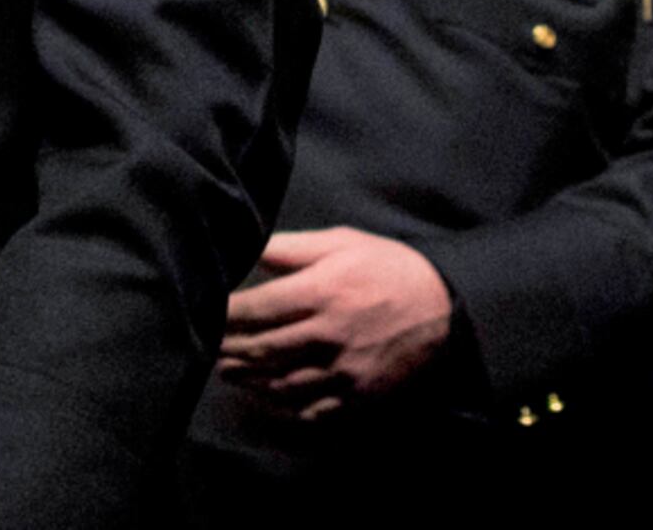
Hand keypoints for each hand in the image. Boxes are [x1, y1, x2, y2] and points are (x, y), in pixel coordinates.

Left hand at [215, 228, 452, 416]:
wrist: (446, 308)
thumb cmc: (387, 267)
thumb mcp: (342, 242)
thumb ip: (294, 248)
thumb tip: (252, 252)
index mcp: (322, 292)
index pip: (258, 308)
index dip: (226, 315)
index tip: (206, 314)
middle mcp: (329, 335)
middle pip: (263, 349)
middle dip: (230, 349)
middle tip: (207, 348)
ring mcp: (344, 372)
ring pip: (282, 383)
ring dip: (249, 380)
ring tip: (227, 372)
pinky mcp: (359, 397)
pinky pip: (312, 410)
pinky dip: (284, 406)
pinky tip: (267, 397)